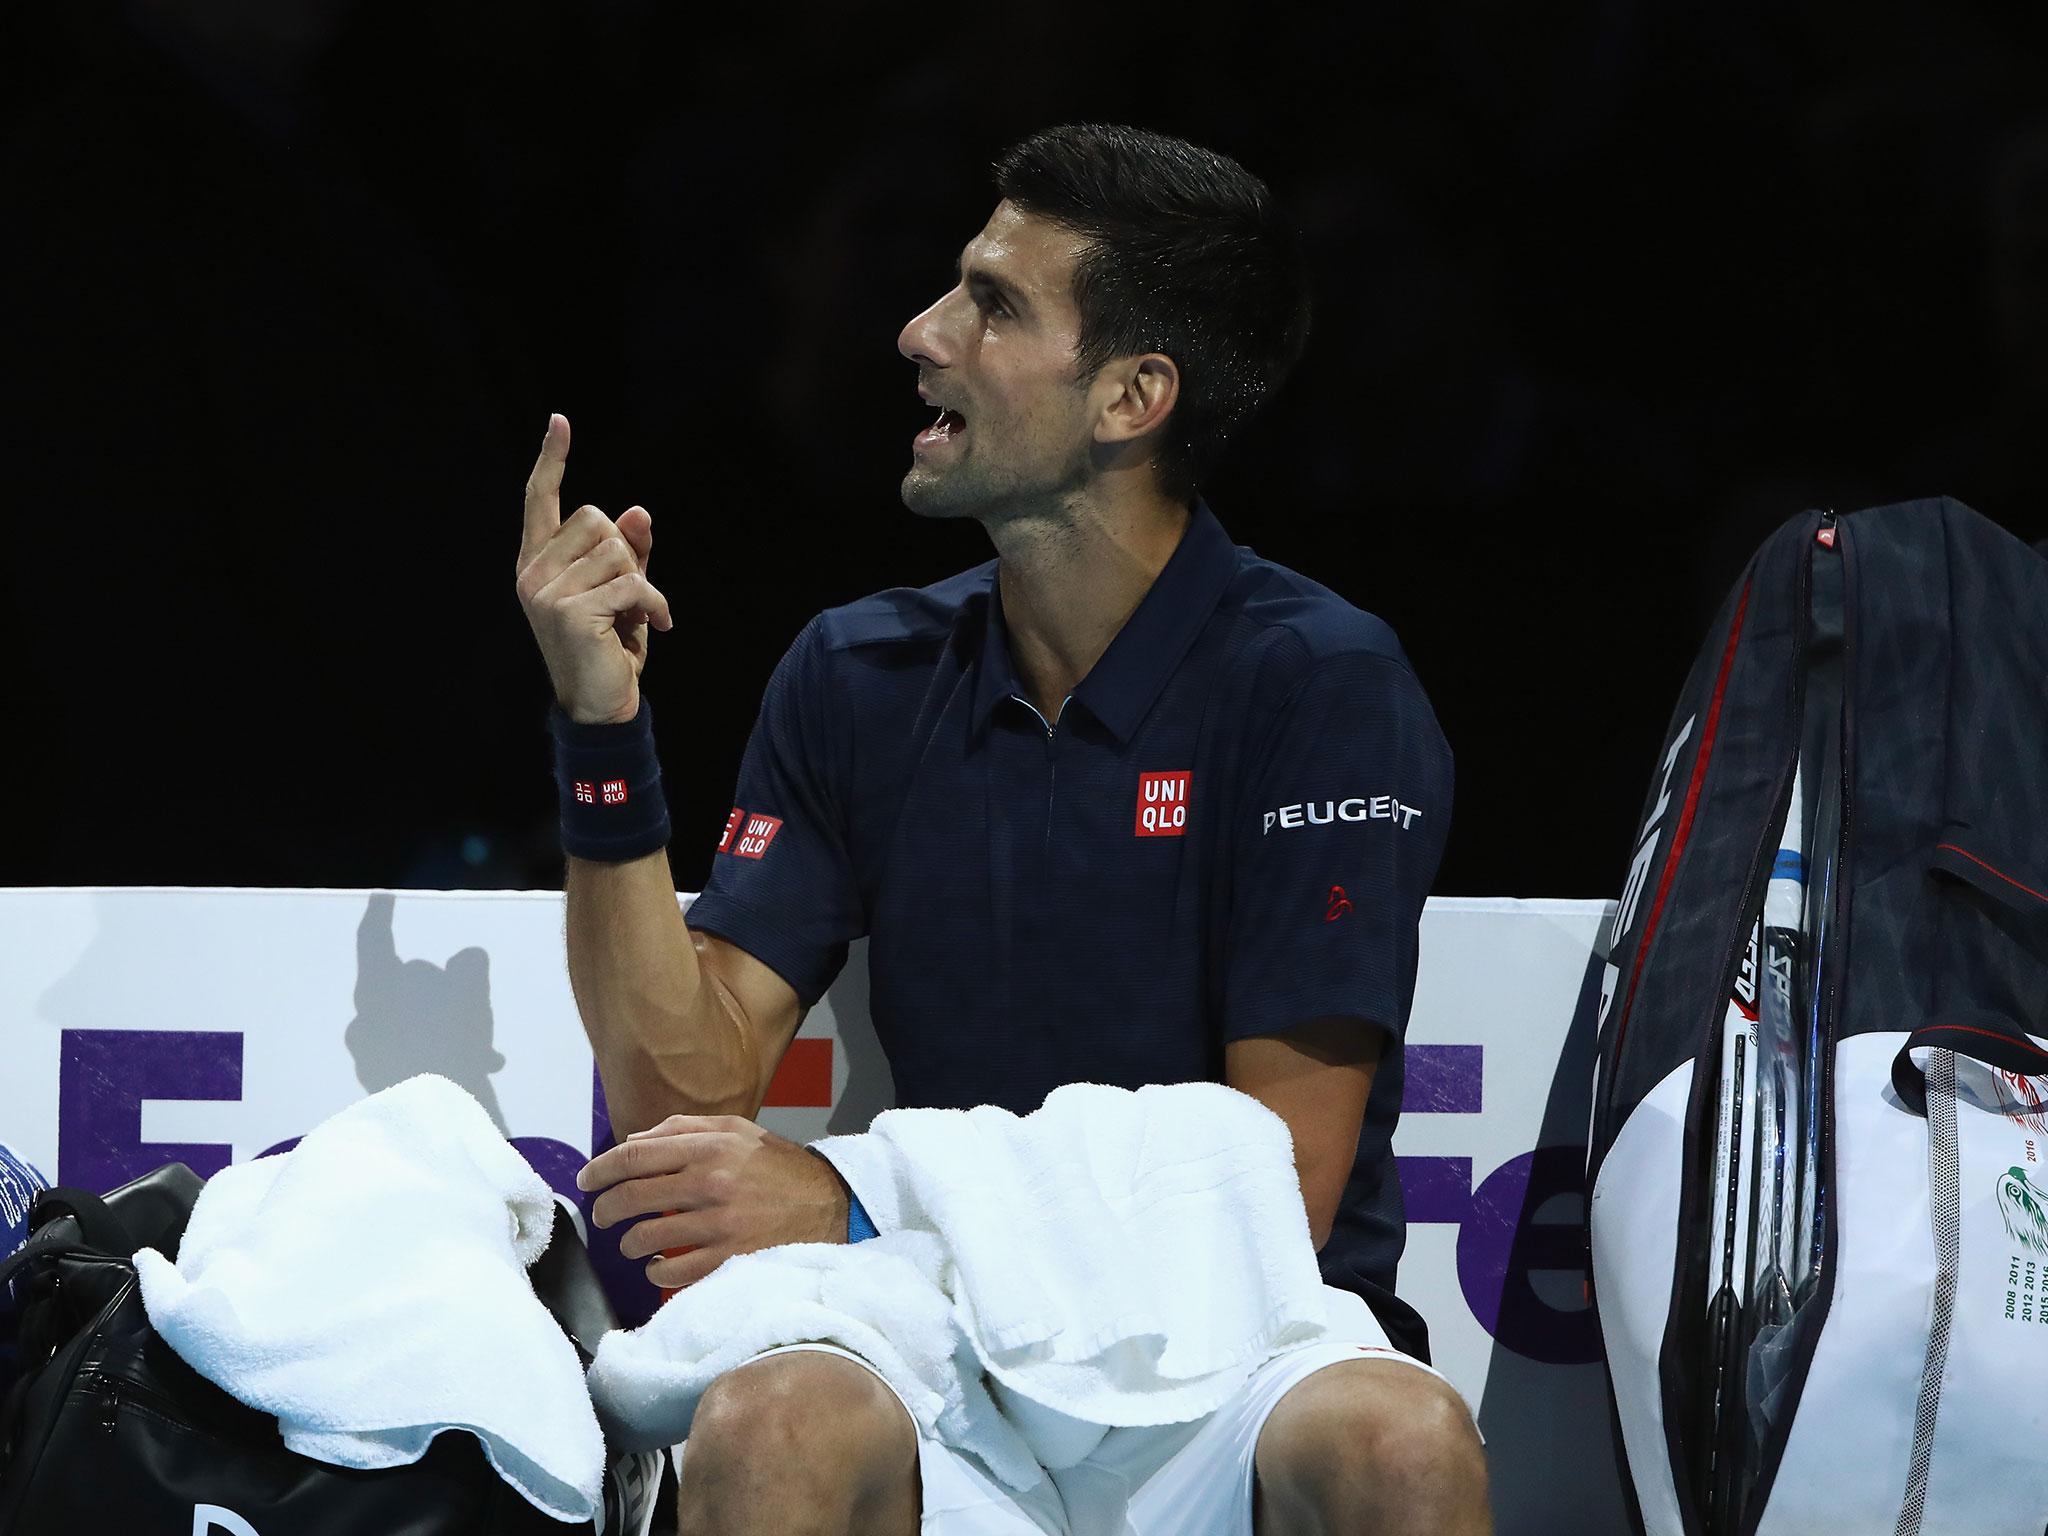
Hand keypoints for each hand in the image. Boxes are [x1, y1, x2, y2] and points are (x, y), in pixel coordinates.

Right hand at [515, 413, 673, 724]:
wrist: (602, 705)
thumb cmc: (610, 646)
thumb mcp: (622, 590)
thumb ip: (628, 550)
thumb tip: (638, 511)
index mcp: (538, 562)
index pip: (540, 499)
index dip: (551, 460)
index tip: (560, 421)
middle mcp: (532, 572)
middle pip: (595, 518)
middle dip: (625, 551)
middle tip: (629, 594)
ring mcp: (545, 592)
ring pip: (616, 549)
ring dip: (643, 582)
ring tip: (639, 614)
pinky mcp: (569, 612)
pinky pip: (632, 582)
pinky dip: (655, 602)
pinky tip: (657, 626)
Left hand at [576, 1115, 851, 1289]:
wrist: (830, 1205)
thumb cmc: (778, 1167)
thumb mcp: (737, 1131)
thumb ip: (684, 1129)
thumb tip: (631, 1143)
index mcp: (710, 1147)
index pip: (635, 1157)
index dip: (600, 1169)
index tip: (587, 1180)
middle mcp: (711, 1183)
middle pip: (631, 1197)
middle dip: (606, 1209)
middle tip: (602, 1216)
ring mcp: (719, 1224)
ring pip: (646, 1238)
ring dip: (629, 1243)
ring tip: (632, 1243)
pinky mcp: (729, 1260)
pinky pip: (672, 1274)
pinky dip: (656, 1273)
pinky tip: (658, 1268)